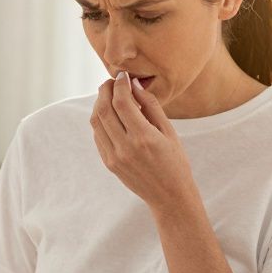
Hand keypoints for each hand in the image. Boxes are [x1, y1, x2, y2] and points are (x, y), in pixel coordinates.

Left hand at [91, 71, 195, 207]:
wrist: (169, 196)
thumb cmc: (175, 161)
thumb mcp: (169, 132)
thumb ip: (151, 106)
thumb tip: (134, 84)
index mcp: (144, 137)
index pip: (121, 102)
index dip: (119, 85)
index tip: (123, 76)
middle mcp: (125, 147)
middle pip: (103, 110)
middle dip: (105, 90)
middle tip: (112, 82)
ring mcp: (114, 157)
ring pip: (96, 122)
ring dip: (99, 104)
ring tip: (109, 95)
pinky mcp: (109, 163)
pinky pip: (98, 136)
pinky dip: (100, 120)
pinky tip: (109, 114)